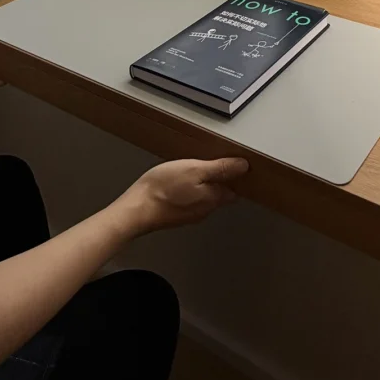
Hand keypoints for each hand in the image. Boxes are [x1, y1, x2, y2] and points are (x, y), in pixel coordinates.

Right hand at [116, 157, 248, 235]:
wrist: (136, 210)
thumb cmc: (162, 189)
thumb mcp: (195, 170)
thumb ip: (221, 169)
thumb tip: (243, 166)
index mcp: (213, 198)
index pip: (234, 190)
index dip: (235, 178)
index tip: (233, 165)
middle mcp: (204, 210)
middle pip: (219, 195)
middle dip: (219, 181)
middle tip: (213, 164)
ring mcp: (189, 215)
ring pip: (203, 199)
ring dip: (202, 186)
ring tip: (195, 170)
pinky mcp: (175, 215)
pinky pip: (188, 201)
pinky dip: (188, 192)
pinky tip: (179, 183)